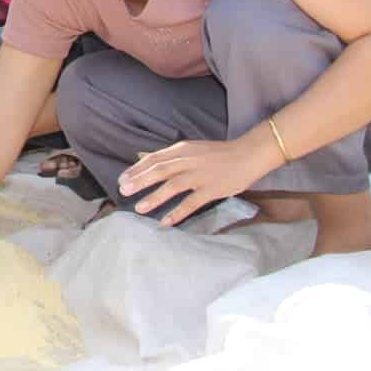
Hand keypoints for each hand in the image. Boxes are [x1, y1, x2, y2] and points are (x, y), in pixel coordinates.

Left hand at [117, 134, 278, 226]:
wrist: (247, 155)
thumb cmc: (217, 154)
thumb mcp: (190, 148)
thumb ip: (167, 156)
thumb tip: (141, 157)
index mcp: (182, 150)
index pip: (154, 159)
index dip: (137, 169)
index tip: (122, 180)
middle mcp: (188, 161)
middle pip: (160, 170)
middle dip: (140, 181)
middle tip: (124, 191)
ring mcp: (200, 175)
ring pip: (173, 186)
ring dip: (155, 197)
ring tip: (139, 208)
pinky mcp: (212, 189)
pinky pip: (192, 202)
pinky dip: (177, 212)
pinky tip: (165, 222)